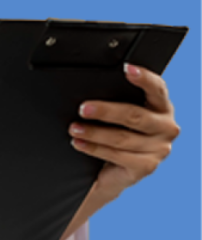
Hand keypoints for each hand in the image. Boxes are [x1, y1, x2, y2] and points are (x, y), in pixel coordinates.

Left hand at [68, 64, 180, 202]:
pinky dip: (95, 149)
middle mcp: (165, 127)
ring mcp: (159, 149)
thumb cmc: (116, 135)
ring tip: (74, 129)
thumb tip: (90, 93)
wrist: (115, 171)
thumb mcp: (118, 116)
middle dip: (105, 111)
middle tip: (83, 109)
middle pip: (134, 115)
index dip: (144, 78)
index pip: (156, 88)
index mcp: (161, 107)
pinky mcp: (147, 166)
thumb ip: (116, 101)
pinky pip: (118, 156)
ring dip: (94, 133)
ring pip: (122, 138)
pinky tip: (80, 144)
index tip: (127, 68)